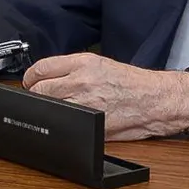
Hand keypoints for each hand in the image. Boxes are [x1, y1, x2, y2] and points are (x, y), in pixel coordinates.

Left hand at [22, 53, 188, 140]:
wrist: (157, 99)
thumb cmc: (132, 82)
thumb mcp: (100, 63)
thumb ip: (71, 69)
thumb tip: (44, 77)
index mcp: (83, 63)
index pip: (40, 68)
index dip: (31, 78)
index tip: (31, 83)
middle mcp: (82, 81)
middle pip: (39, 90)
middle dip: (36, 96)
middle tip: (41, 99)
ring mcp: (87, 104)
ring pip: (48, 108)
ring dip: (48, 111)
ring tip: (56, 111)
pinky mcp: (93, 124)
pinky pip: (67, 125)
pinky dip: (64, 125)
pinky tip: (70, 122)